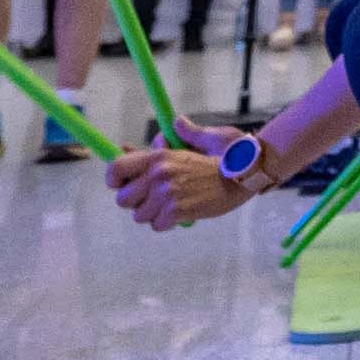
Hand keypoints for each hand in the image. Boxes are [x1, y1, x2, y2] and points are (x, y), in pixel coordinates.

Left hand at [108, 142, 255, 230]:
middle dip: (135, 202)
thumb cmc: (225, 155)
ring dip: (153, 214)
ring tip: (170, 205)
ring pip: (139, 216)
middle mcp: (158, 174)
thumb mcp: (199, 140)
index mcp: (159, 156)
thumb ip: (173, 140)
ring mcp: (167, 194)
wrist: (245, 174)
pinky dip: (167, 223)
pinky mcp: (178, 211)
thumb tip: (159, 133)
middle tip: (152, 199)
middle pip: (123, 199)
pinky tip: (181, 213)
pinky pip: (157, 225)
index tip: (121, 185)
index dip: (114, 180)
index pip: (117, 167)